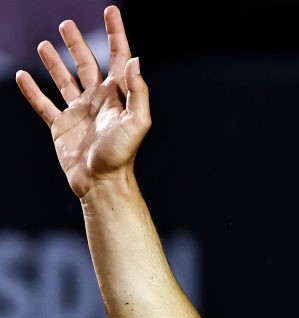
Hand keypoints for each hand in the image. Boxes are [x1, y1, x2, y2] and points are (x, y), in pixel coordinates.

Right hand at [14, 6, 149, 198]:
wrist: (101, 182)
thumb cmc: (122, 154)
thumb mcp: (137, 122)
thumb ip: (137, 92)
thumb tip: (134, 60)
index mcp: (117, 96)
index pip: (118, 57)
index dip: (116, 33)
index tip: (111, 11)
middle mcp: (98, 100)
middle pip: (87, 64)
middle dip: (78, 44)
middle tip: (66, 24)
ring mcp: (78, 112)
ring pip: (64, 80)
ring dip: (55, 62)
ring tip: (44, 45)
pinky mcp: (61, 126)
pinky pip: (44, 104)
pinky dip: (32, 91)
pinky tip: (23, 76)